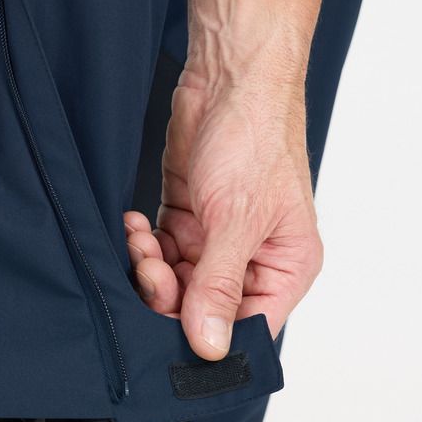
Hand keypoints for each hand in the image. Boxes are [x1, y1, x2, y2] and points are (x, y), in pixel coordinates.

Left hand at [125, 64, 323, 358]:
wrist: (229, 74)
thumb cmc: (255, 137)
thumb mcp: (236, 220)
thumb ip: (219, 288)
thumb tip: (211, 347)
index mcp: (286, 268)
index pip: (248, 329)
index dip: (209, 338)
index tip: (171, 333)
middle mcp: (255, 261)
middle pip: (204, 312)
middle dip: (169, 298)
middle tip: (151, 270)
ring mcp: (219, 242)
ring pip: (176, 285)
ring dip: (150, 269)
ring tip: (142, 239)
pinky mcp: (189, 220)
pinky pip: (160, 254)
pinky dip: (143, 245)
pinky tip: (136, 224)